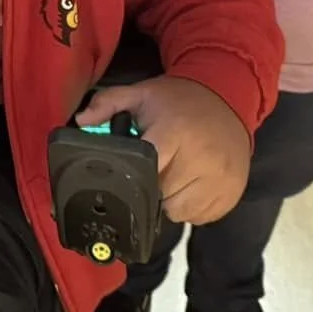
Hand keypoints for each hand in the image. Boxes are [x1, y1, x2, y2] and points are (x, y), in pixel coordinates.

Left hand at [73, 75, 250, 223]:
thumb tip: (81, 122)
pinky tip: (192, 182)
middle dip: (152, 186)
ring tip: (176, 173)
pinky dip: (191, 206)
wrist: (229, 98)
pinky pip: (199, 217)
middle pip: (160, 196)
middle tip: (158, 166)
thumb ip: (108, 104)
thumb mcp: (142, 94)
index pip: (146, 172)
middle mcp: (202, 159)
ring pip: (178, 212)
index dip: (135, 174)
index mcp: (175, 133)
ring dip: (171, 199)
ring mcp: (221, 180)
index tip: (134, 168)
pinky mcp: (231, 194)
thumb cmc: (181, 101)